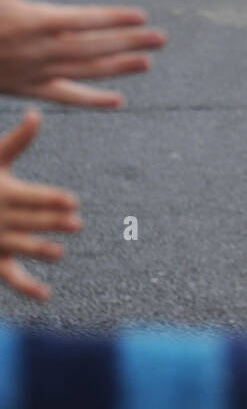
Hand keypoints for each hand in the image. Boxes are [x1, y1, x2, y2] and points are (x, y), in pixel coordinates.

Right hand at [0, 0, 165, 106]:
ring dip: (118, 68)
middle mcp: (38, 50)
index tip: (141, 17)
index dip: (114, 19)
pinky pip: (64, 98)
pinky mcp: (26, 88)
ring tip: (148, 63)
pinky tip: (116, 101)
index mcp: (32, 19)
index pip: (84, 21)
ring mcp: (33, 72)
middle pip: (92, 47)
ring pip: (84, 72)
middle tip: (162, 39)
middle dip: (129, 42)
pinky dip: (91, 100)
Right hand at [0, 110, 79, 300]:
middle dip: (50, 222)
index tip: (73, 201)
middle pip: (27, 220)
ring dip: (36, 250)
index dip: (51, 199)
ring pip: (16, 247)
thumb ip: (19, 141)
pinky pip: (9, 276)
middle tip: (76, 224)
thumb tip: (37, 113)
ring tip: (57, 253)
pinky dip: (26, 287)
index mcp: (2, 191)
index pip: (30, 195)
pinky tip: (46, 295)